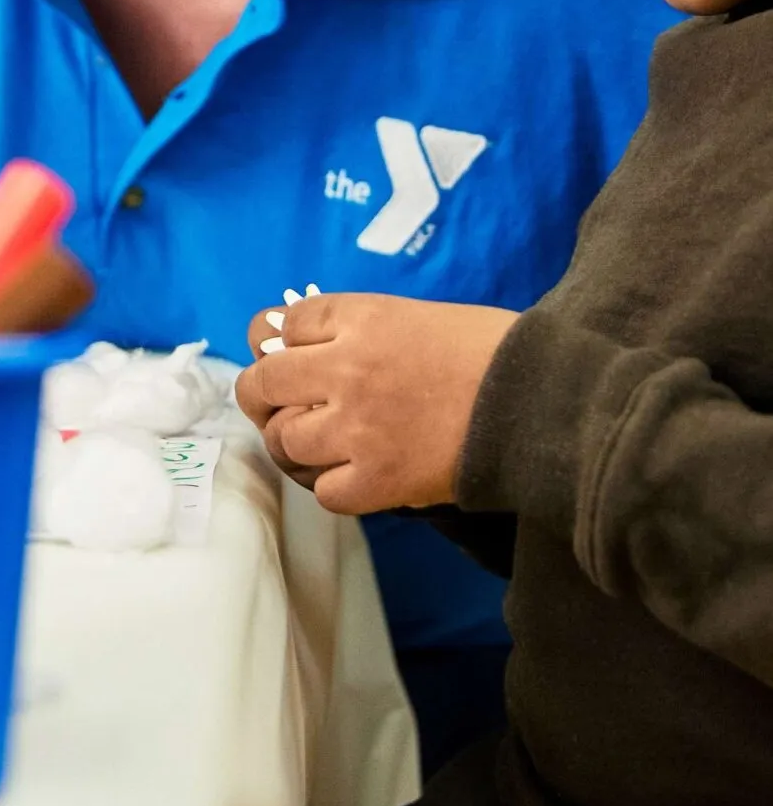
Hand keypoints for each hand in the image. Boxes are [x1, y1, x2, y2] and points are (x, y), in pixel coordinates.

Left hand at [235, 293, 518, 514]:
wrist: (542, 401)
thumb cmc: (486, 349)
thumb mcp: (410, 315)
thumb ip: (352, 328)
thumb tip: (297, 343)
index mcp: (357, 319)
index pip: (283, 325)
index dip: (281, 342)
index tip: (293, 355)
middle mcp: (344, 369)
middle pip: (263, 383)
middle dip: (263, 394)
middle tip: (278, 404)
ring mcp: (356, 428)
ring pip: (285, 440)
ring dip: (294, 440)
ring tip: (319, 440)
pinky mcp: (379, 480)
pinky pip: (324, 490)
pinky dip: (332, 483)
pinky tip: (352, 473)